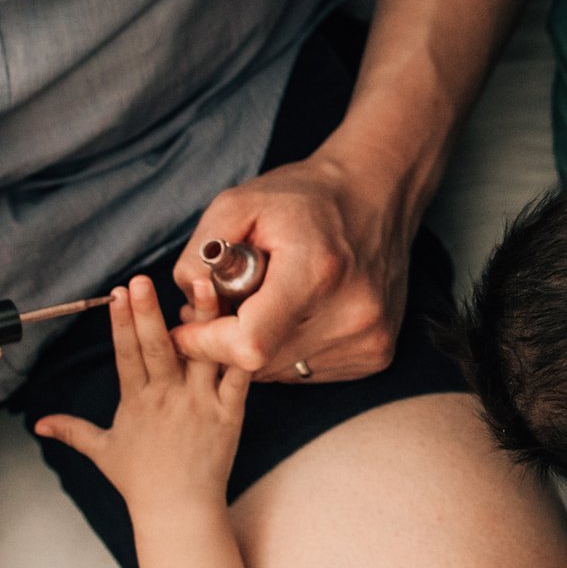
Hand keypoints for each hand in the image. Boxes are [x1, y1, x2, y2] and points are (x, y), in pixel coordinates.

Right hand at [35, 277, 251, 506]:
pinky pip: (238, 376)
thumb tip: (38, 423)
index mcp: (137, 401)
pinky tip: (244, 319)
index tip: (117, 293)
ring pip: (201, 352)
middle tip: (141, 280)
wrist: (179, 510)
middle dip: (147, 311)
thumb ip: (72, 430)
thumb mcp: (103, 451)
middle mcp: (167, 397)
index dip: (121, 322)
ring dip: (202, 317)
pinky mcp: (230, 413)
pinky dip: (240, 350)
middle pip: (156, 347)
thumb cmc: (141, 482)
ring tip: (202, 283)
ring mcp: (200, 403)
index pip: (126, 354)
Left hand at [167, 144, 415, 382]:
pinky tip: (301, 315)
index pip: (248, 345)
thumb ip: (198, 256)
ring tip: (272, 303)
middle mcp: (352, 312)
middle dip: (231, 339)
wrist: (376, 195)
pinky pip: (310, 372)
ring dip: (263, 346)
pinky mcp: (378, 353)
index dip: (208, 343)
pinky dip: (292, 351)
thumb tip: (188, 309)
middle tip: (233, 302)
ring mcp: (369, 338)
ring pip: (282, 372)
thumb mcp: (237, 205)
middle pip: (261, 364)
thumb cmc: (304, 199)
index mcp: (317, 271)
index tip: (190, 327)